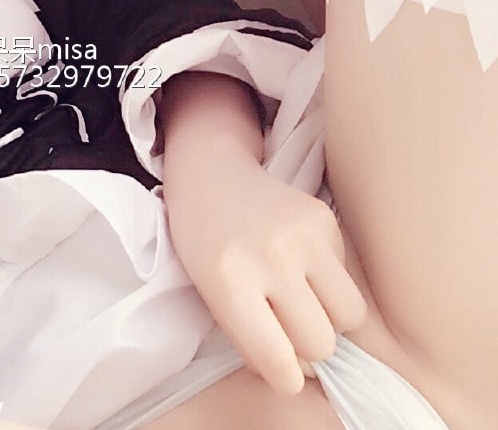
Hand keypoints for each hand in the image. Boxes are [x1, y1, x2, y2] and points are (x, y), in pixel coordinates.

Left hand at [164, 143, 366, 394]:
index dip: (285, 379)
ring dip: (329, 319)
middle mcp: (271, 257)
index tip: (283, 374)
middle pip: (321, 343)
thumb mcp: (208, 292)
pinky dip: (328, 282)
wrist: (211, 173)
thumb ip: (248, 336)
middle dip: (306, 347)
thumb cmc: (203, 240)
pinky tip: (300, 263)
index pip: (277, 357)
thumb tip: (295, 374)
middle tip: (285, 328)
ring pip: (350, 315)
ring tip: (302, 301)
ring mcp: (303, 236)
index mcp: (229, 280)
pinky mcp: (325, 219)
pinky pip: (347, 277)